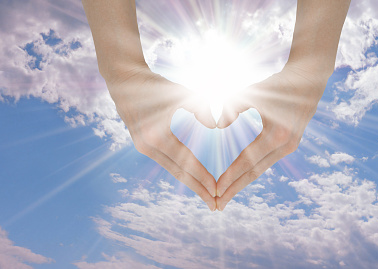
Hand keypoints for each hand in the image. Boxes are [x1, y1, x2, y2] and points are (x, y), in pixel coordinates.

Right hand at [106, 67, 217, 210]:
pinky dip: (180, 172)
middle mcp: (148, 146)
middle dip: (199, 190)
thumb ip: (201, 110)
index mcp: (158, 136)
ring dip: (190, 183)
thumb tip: (215, 127)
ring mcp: (143, 147)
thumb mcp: (182, 94)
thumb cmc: (157, 85)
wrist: (125, 80)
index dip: (203, 177)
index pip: (187, 163)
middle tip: (216, 205)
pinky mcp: (142, 145)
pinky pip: (166, 163)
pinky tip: (192, 180)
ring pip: (172, 170)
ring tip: (207, 196)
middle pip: (179, 174)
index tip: (218, 190)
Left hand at [215, 64, 326, 209]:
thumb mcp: (252, 93)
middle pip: (255, 172)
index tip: (215, 189)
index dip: (230, 176)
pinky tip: (241, 179)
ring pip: (261, 169)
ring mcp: (290, 146)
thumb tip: (217, 125)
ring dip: (243, 182)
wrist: (308, 81)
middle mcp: (285, 145)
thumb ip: (233, 108)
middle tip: (217, 205)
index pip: (247, 161)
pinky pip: (267, 162)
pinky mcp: (290, 144)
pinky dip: (252, 172)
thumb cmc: (277, 85)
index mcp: (276, 134)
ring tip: (226, 195)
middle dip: (235, 189)